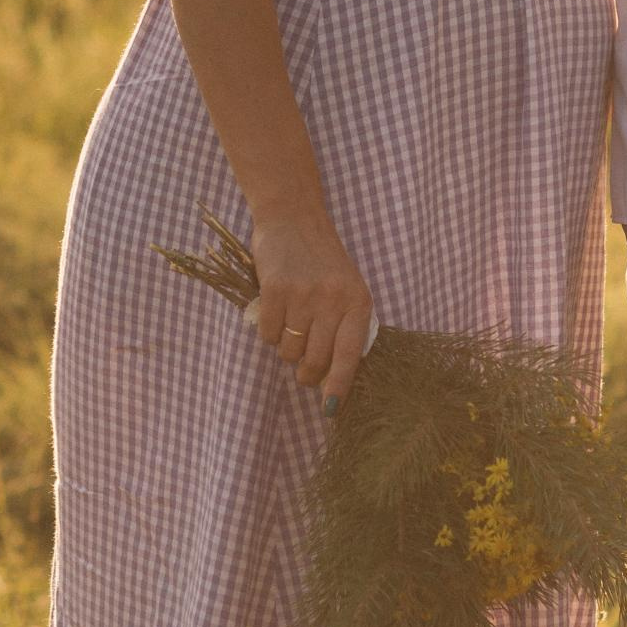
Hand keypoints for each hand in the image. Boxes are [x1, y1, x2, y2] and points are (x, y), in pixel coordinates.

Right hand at [247, 207, 372, 408]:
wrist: (293, 217)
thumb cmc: (321, 260)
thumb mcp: (346, 289)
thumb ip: (343, 328)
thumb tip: (329, 379)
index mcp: (358, 302)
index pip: (349, 356)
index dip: (339, 386)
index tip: (330, 409)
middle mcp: (333, 300)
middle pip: (315, 360)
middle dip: (306, 373)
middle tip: (303, 369)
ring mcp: (303, 295)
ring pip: (289, 351)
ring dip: (286, 348)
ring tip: (290, 325)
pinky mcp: (275, 290)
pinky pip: (269, 334)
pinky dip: (269, 331)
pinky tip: (275, 311)